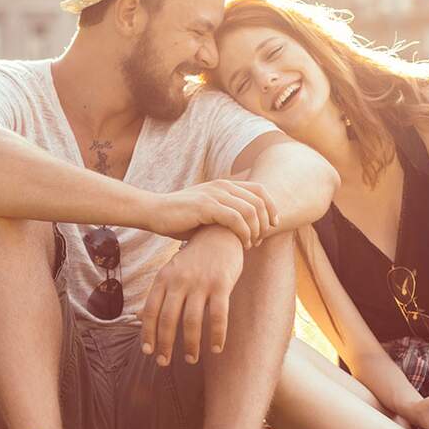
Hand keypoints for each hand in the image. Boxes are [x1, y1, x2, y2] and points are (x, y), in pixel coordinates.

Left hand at [138, 226, 243, 365]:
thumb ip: (157, 295)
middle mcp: (179, 280)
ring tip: (190, 359)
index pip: (150, 310)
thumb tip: (138, 319)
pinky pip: (219, 315)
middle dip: (165, 344)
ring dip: (191, 344)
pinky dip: (217, 335)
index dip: (147, 333)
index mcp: (164, 278)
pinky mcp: (222, 284)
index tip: (148, 352)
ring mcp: (201, 282)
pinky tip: (216, 348)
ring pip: (192, 321)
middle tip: (164, 363)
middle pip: (167, 319)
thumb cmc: (194, 259)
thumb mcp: (171, 272)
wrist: (220, 233)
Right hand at [144, 180, 278, 249]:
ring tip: (251, 244)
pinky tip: (242, 244)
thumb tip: (245, 230)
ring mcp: (215, 194)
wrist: (154, 212)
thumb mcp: (207, 213)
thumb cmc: (180, 218)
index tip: (273, 226)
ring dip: (256, 230)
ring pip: (251, 211)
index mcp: (225, 184)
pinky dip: (244, 233)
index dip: (272, 207)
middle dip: (265, 223)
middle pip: (260, 201)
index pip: (260, 190)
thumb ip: (226, 216)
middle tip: (260, 240)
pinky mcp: (206, 206)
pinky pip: (236, 219)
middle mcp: (223, 186)